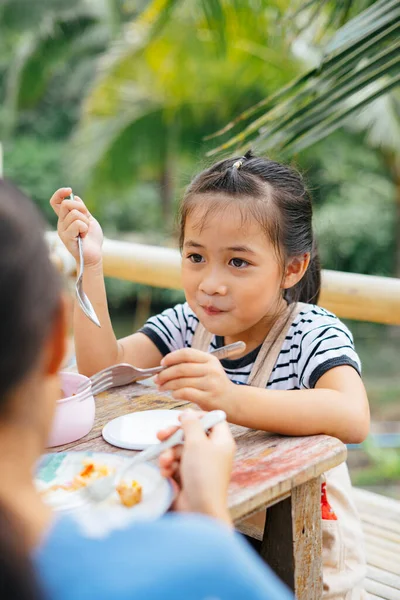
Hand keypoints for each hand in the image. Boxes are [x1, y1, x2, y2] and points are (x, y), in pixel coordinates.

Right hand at [49, 187, 103, 266]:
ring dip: (85, 222)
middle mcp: (61, 223)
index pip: (55, 202)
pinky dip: (85, 228)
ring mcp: (62, 230)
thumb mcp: (89, 220)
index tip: (69, 190)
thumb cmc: (92, 239)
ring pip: (74, 214)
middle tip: (87, 218)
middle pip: (66, 204)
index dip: (60, 193)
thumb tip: (75, 197)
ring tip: (85, 231)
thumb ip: (82, 210)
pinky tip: (84, 236)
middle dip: (81, 208)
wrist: (94, 254)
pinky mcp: (66, 237)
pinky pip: (77, 224)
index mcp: (65, 218)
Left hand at [155, 348, 235, 412]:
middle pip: (181, 368)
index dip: (171, 357)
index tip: (162, 363)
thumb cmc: (216, 386)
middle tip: (157, 379)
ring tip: (161, 387)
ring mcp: (211, 384)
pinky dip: (176, 393)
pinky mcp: (208, 398)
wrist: (234, 402)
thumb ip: (191, 365)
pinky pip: (186, 393)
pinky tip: (173, 394)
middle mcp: (211, 369)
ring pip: (181, 381)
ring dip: (167, 384)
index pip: (186, 353)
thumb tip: (165, 366)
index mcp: (210, 359)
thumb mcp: (208, 370)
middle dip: (165, 373)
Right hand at [158, 410, 234, 525]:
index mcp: (221, 441)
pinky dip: (169, 466)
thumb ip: (191, 425)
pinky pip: (175, 464)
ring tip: (165, 462)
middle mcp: (212, 452)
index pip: (212, 420)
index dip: (197, 417)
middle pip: (192, 434)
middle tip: (161, 435)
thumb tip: (188, 413)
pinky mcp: (188, 477)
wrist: (199, 509)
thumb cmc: (203, 474)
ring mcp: (200, 465)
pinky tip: (166, 472)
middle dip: (174, 436)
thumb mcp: (197, 443)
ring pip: (180, 449)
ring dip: (169, 453)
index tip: (181, 418)